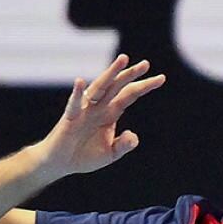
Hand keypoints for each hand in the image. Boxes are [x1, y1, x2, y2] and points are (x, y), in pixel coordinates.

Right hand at [35, 55, 163, 177]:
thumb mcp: (111, 153)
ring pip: (99, 88)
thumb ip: (124, 145)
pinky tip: (80, 81)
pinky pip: (74, 104)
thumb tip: (132, 134)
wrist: (61, 163)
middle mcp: (99, 107)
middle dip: (131, 75)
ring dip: (110, 74)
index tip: (161, 78)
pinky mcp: (70, 117)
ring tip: (123, 60)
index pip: (130, 95)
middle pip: (118, 86)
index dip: (144, 86)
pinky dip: (77, 93)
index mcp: (111, 113)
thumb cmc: (84, 156)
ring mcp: (84, 110)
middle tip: (146, 63)